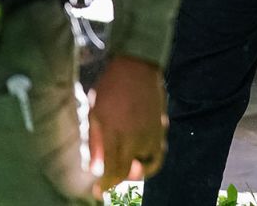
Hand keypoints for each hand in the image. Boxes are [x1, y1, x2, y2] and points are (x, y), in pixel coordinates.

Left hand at [89, 56, 166, 193]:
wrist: (137, 66)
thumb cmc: (110, 88)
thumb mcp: (94, 114)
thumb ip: (95, 143)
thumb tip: (95, 167)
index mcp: (117, 134)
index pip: (115, 171)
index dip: (106, 185)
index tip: (98, 191)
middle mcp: (138, 137)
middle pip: (134, 171)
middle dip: (123, 178)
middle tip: (113, 176)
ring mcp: (153, 131)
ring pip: (151, 162)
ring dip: (139, 168)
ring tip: (128, 162)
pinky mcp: (162, 124)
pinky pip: (159, 148)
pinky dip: (149, 155)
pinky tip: (139, 147)